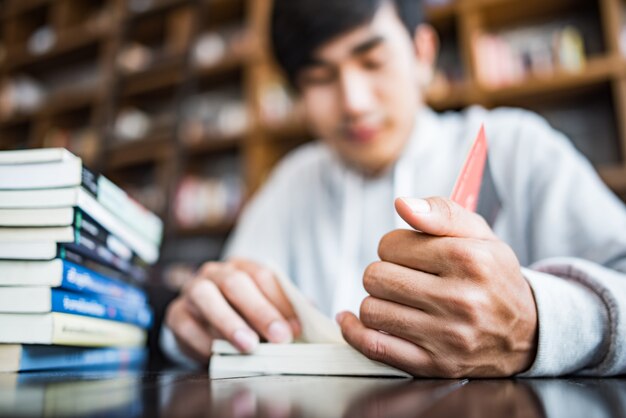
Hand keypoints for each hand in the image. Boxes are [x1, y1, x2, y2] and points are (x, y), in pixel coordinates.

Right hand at [165, 258, 300, 363]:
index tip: (296, 327)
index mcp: (241, 267)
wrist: (199, 323)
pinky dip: (203, 341)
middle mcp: (215, 273)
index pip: (262, 276)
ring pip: (207, 297)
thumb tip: (313, 317)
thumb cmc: (239, 314)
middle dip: (260, 311)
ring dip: (230, 322)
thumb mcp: (263, 307)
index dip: (280, 301)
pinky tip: (218, 354)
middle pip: (236, 283)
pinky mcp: (175, 313)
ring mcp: (192, 291)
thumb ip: (284, 310)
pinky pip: (186, 324)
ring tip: (249, 345)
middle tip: (280, 337)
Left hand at [337, 197, 537, 376]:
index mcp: (469, 260)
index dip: (394, 246)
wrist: (527, 334)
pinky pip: (374, 347)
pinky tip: (355, 320)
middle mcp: (459, 299)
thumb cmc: (495, 279)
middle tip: (403, 277)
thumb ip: (442, 212)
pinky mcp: (433, 364)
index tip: (407, 253)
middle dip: (383, 272)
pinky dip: (356, 332)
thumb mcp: (480, 235)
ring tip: (397, 300)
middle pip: (377, 277)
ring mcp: (446, 336)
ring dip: (376, 301)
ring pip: (371, 310)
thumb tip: (403, 204)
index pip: (392, 245)